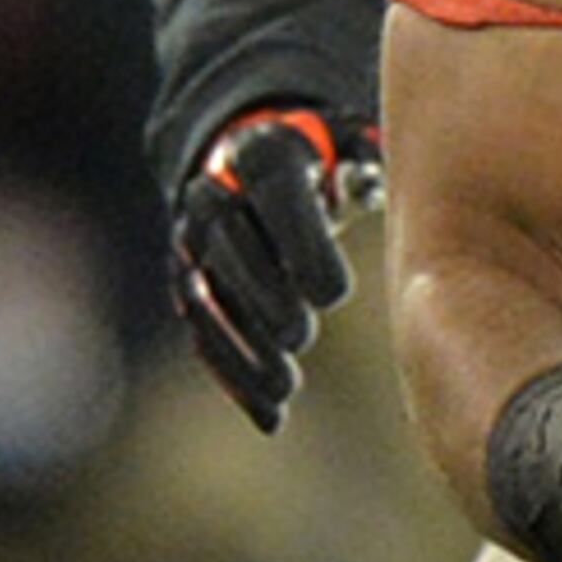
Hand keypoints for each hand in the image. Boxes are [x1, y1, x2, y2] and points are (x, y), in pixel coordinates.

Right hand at [170, 105, 382, 431]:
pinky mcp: (188, 282)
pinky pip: (203, 334)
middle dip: (261, 298)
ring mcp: (193, 241)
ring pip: (206, 299)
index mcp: (263, 155)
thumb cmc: (331, 159)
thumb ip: (368, 164)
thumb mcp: (354, 145)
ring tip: (283, 390)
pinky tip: (271, 417)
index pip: (274, 195)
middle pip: (229, 249)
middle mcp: (215, 194)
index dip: (299, 245)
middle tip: (300, 338)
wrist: (257, 159)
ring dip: (241, 349)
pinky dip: (234, 377)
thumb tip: (373, 181)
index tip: (333, 296)